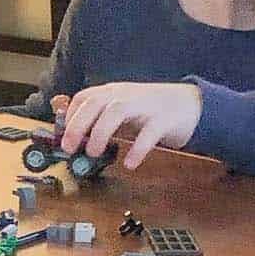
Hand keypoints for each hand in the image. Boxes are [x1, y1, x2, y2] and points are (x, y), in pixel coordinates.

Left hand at [58, 80, 203, 170]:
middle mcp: (126, 95)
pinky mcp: (165, 119)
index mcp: (114, 92)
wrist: (192, 104)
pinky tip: (130, 163)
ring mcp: (146, 105)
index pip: (85, 97)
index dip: (70, 116)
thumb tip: (73, 133)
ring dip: (100, 132)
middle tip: (69, 148)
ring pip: (117, 112)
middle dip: (78, 125)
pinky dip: (137, 148)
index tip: (62, 137)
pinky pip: (148, 133)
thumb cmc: (152, 109)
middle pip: (95, 103)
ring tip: (94, 153)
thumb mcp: (123, 109)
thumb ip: (101, 117)